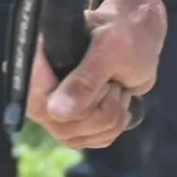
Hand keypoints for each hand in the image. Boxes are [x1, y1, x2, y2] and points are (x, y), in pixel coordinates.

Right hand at [30, 0, 165, 150]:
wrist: (138, 40)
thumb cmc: (125, 35)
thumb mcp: (110, 51)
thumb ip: (85, 80)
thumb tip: (57, 112)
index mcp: (38, 61)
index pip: (37, 102)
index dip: (72, 105)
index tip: (103, 85)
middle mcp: (38, 88)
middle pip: (61, 126)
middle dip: (99, 110)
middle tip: (112, 82)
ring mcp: (53, 108)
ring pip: (77, 138)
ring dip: (110, 117)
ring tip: (115, 87)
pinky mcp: (70, 122)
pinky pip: (89, 141)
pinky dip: (112, 126)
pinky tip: (116, 102)